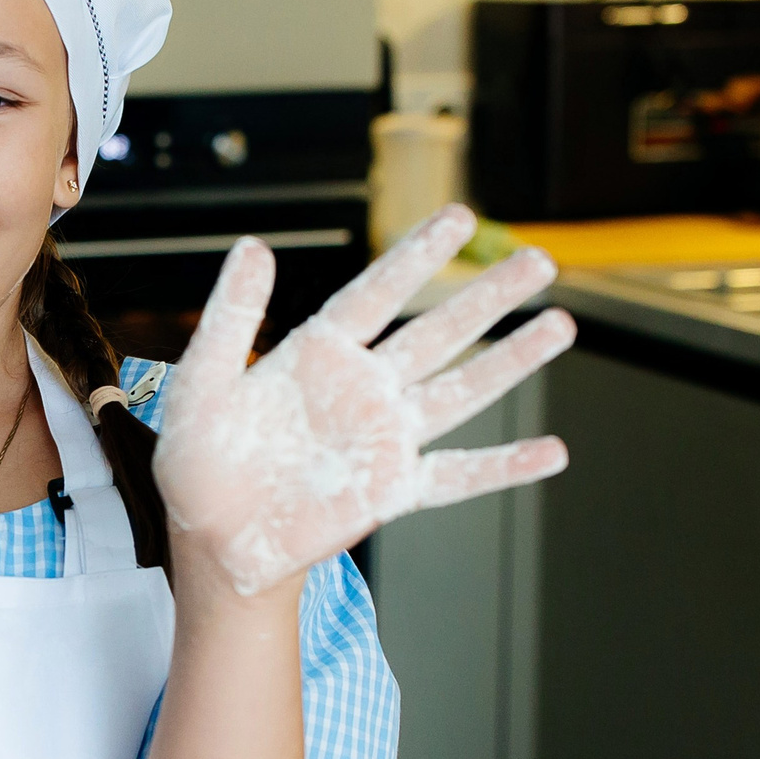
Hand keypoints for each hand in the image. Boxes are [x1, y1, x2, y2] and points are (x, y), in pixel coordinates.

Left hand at [153, 206, 575, 595]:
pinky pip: (457, 475)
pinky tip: (552, 452)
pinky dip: (504, 466)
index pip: (378, 293)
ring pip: (459, 391)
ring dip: (510, 362)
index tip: (461, 217)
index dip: (418, 255)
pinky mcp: (391, 490)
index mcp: (319, 354)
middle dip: (488, 297)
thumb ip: (230, 319)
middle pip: (437, 333)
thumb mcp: (202, 384)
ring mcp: (383, 439)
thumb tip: (254, 244)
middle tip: (540, 258)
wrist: (212, 541)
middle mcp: (362, 389)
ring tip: (560, 326)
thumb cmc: (198, 462)